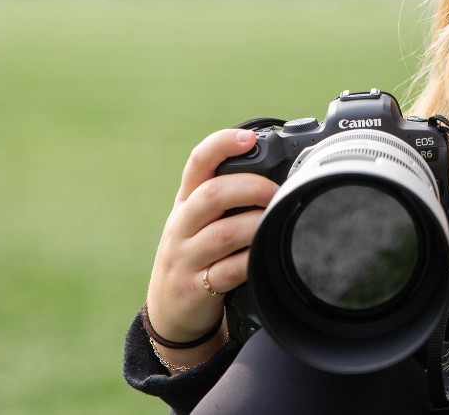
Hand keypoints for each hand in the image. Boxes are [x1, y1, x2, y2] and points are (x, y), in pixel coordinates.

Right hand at [144, 128, 278, 368]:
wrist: (168, 311)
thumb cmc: (195, 254)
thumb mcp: (199, 220)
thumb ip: (227, 196)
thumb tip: (280, 173)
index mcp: (186, 201)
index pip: (198, 162)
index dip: (221, 144)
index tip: (248, 137)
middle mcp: (182, 225)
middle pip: (212, 194)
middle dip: (251, 187)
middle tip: (276, 192)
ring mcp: (186, 257)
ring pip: (223, 234)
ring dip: (256, 224)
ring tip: (276, 222)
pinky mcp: (195, 288)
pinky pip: (228, 272)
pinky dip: (250, 261)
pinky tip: (265, 255)